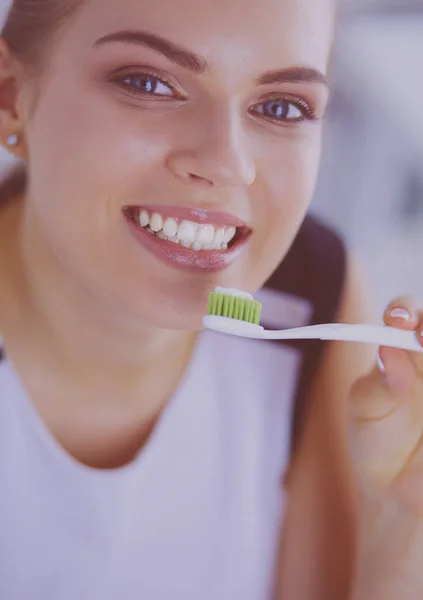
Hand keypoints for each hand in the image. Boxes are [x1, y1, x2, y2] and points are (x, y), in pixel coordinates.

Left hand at [349, 296, 422, 598]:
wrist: (400, 497)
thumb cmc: (377, 443)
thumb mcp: (366, 411)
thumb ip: (379, 382)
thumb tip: (387, 350)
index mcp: (404, 351)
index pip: (407, 314)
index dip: (405, 311)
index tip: (398, 321)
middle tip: (418, 342)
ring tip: (416, 404)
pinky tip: (420, 434)